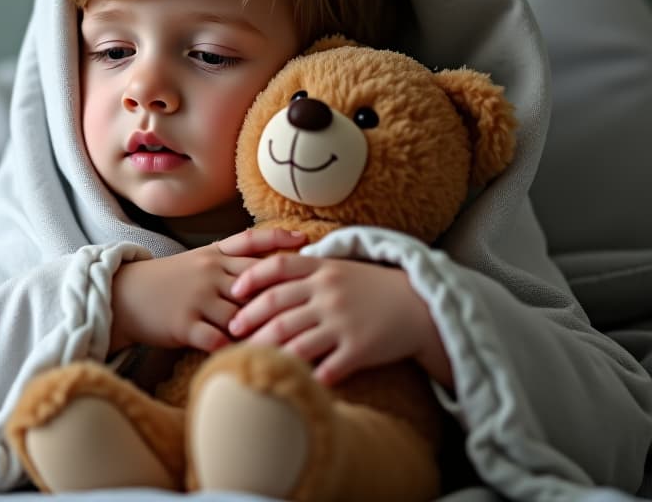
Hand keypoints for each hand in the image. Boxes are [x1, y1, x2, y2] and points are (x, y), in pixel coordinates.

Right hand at [108, 228, 306, 353]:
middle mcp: (209, 273)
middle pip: (256, 280)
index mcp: (214, 255)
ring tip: (289, 341)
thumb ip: (230, 264)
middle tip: (311, 306)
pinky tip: (251, 357)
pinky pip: (216, 338)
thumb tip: (272, 271)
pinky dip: (234, 348)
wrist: (124, 295)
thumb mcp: (197, 263)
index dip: (280, 239)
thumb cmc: (167, 282)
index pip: (251, 242)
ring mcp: (197, 298)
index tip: (307, 240)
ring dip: (262, 328)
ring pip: (241, 313)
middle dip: (282, 293)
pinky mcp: (183, 323)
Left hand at [228, 255, 451, 386]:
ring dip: (267, 351)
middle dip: (249, 320)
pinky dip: (307, 376)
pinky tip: (290, 383)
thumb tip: (265, 278)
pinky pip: (326, 367)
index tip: (233, 293)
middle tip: (231, 332)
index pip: (277, 268)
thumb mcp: (340, 268)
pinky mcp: (359, 348)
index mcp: (322, 269)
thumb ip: (306, 270)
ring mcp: (343, 321)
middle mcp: (328, 293)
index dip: (251, 278)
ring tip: (250, 359)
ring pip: (294, 339)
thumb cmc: (373, 287)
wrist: (419, 306)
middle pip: (277, 306)